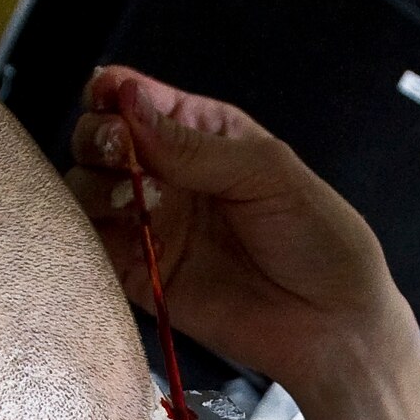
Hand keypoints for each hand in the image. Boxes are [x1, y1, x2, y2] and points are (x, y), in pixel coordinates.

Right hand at [66, 67, 419, 403]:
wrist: (333, 324)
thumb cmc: (319, 240)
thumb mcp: (267, 173)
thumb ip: (193, 146)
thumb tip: (127, 103)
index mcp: (204, 136)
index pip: (138, 101)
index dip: (114, 95)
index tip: (109, 100)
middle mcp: (170, 177)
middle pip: (99, 142)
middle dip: (98, 139)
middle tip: (120, 154)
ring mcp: (153, 227)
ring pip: (87, 193)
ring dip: (92, 188)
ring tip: (128, 202)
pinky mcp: (143, 278)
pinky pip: (96, 251)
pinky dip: (91, 239)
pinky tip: (125, 238)